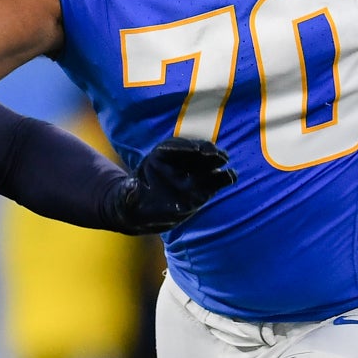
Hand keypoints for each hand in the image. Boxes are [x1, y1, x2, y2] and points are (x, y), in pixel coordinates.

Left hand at [113, 137, 236, 233]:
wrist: (145, 211)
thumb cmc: (133, 202)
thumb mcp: (127, 199)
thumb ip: (129, 193)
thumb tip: (131, 187)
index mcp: (157, 160)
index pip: (170, 148)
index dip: (183, 147)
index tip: (194, 149)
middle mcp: (175, 162)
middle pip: (191, 150)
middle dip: (202, 149)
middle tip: (214, 152)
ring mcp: (189, 172)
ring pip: (204, 161)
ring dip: (214, 158)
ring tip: (224, 159)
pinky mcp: (201, 186)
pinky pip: (213, 179)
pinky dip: (222, 177)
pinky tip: (230, 176)